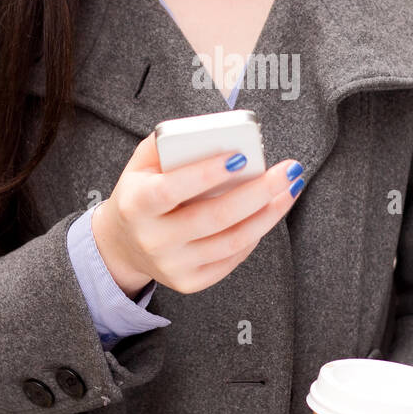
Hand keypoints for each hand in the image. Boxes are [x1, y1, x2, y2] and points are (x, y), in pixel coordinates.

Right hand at [91, 132, 303, 296]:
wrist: (122, 244)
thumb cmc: (141, 192)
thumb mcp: (142, 164)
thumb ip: (170, 143)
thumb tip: (215, 131)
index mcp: (136, 204)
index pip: (172, 189)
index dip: (207, 174)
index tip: (242, 156)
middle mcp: (153, 239)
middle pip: (214, 217)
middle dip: (258, 192)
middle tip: (288, 170)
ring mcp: (172, 265)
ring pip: (232, 240)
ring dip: (269, 213)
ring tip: (290, 188)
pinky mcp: (190, 282)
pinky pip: (233, 257)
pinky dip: (256, 233)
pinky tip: (269, 212)